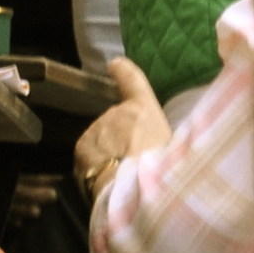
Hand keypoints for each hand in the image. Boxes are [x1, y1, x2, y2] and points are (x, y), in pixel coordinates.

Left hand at [74, 56, 171, 196]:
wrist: (135, 187)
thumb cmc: (162, 166)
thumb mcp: (171, 145)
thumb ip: (155, 133)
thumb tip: (144, 120)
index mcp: (144, 108)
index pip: (131, 80)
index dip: (123, 71)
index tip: (115, 65)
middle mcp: (117, 110)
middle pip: (116, 125)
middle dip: (119, 140)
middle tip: (131, 162)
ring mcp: (97, 126)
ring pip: (100, 141)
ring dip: (106, 154)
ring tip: (120, 176)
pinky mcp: (82, 144)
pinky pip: (88, 156)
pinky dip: (93, 166)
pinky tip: (106, 181)